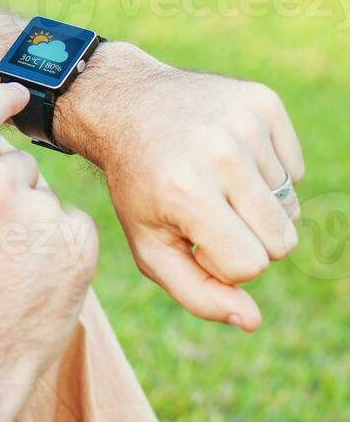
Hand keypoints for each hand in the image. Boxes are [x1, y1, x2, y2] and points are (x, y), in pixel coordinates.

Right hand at [0, 83, 97, 421]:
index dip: (1, 96)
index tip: (17, 94)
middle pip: (16, 162)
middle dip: (6, 189)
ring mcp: (42, 212)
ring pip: (45, 196)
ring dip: (33, 219)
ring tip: (8, 268)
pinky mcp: (78, 242)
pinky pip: (72, 224)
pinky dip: (61, 245)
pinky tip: (36, 279)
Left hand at [57, 42, 303, 331]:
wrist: (127, 104)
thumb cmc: (139, 184)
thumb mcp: (149, 244)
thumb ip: (197, 294)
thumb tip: (252, 320)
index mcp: (186, 192)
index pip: (250, 265)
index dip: (224, 262)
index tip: (195, 238)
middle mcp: (220, 153)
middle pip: (282, 240)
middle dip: (248, 238)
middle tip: (209, 212)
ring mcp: (245, 122)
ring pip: (291, 206)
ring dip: (257, 204)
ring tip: (214, 180)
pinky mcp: (262, 101)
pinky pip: (295, 169)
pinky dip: (268, 172)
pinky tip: (229, 156)